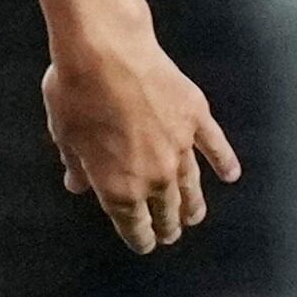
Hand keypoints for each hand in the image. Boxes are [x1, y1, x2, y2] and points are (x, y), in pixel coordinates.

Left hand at [43, 26, 237, 253]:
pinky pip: (214, 146)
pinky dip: (223, 161)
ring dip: (193, 204)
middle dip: (167, 224)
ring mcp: (180, 146)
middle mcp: (155, 174)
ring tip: (195, 218)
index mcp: (119, 186)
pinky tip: (231, 175)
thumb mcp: (65, 135)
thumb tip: (78, 184)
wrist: (106, 51)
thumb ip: (77, 165)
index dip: (138, 236)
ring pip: (191, 185)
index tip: (144, 245)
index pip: (132, 222)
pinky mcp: (196, 117)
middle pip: (165, 208)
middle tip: (171, 235)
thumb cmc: (75, 93)